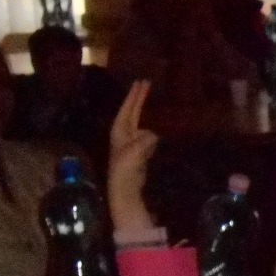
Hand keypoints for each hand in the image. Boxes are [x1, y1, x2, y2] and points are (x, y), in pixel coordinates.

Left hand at [107, 80, 158, 231]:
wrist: (125, 193)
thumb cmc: (125, 172)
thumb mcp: (133, 154)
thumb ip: (143, 141)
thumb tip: (152, 134)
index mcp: (119, 133)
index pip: (127, 110)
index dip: (134, 97)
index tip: (141, 82)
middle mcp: (123, 137)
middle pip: (131, 114)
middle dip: (137, 99)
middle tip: (145, 83)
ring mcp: (131, 146)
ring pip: (138, 124)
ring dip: (143, 113)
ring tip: (149, 102)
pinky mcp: (139, 156)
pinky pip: (146, 138)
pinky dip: (151, 131)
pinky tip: (156, 131)